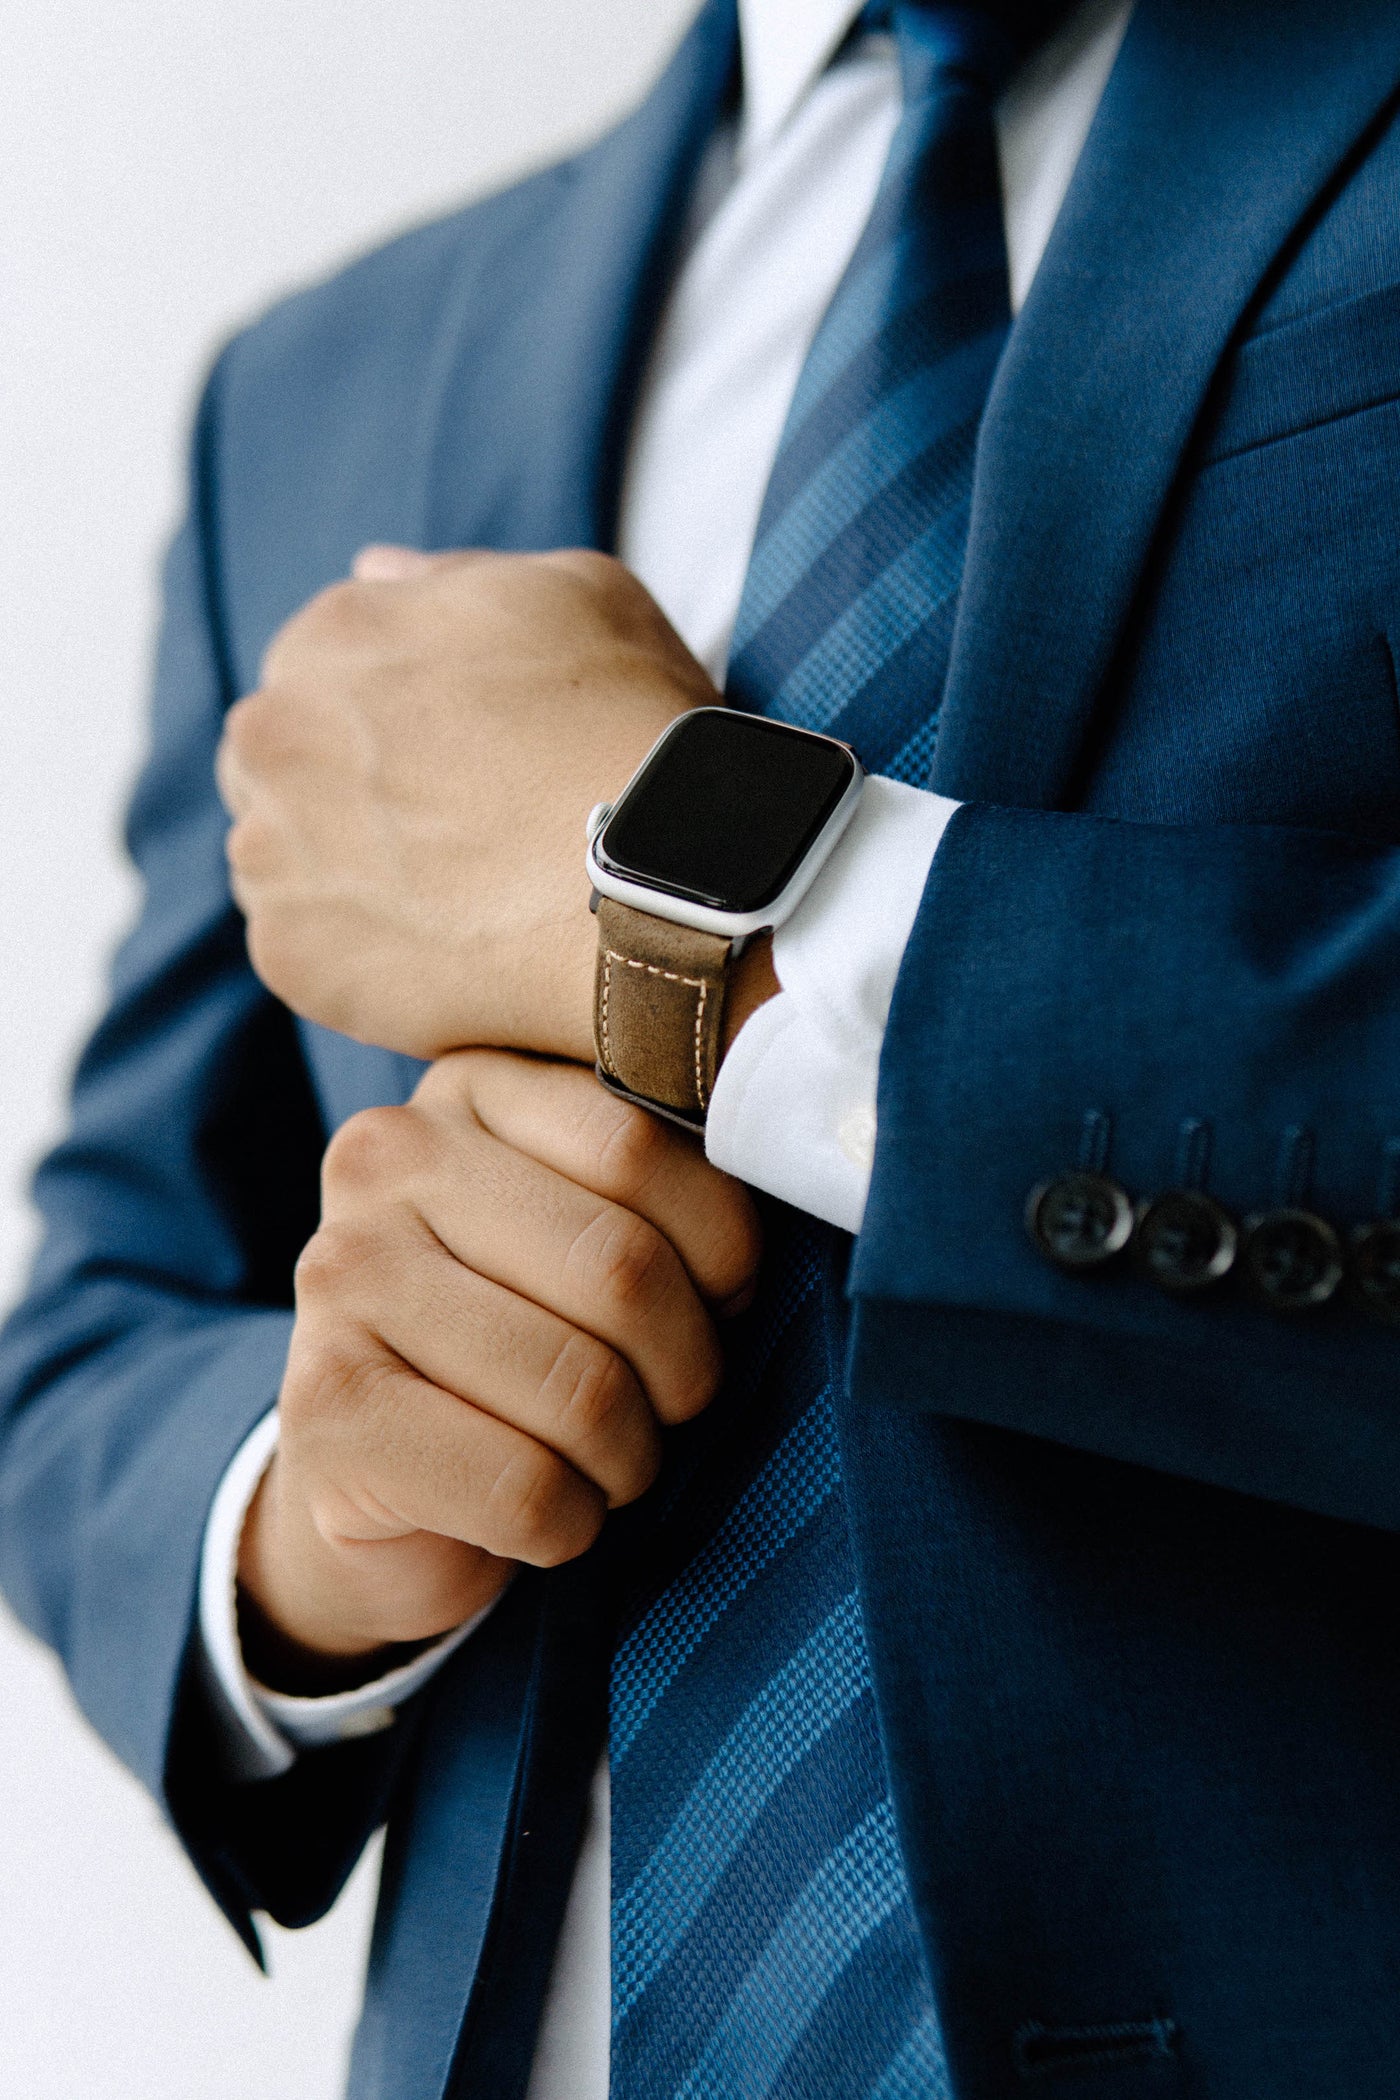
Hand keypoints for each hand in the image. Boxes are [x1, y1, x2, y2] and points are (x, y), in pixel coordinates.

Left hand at [216, 546, 717, 1062]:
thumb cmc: (628, 725)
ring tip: (446, 900)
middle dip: (343, 789)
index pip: (319, 670)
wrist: (658, 883)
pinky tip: (439, 955)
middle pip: (280, 762)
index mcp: (329, 634)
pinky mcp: (289, 956)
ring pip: (282, 857)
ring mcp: (269, 852)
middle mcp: (272, 735)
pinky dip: (358, 955)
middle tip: (448, 831)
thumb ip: (453, 576)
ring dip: (341, 871)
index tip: (451, 757)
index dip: (391, 715)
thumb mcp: (572, 590)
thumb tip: (375, 572)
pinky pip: (303, 952)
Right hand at [237, 1050, 760, 1674]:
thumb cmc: (525, 1340)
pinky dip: (571, 1524)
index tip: (721, 1299)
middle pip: (620, 1268)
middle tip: (672, 1403)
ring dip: (631, 1458)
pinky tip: (546, 1509)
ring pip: (581, 1389)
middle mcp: (384, 1158)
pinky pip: (524, 1488)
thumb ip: (664, 1181)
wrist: (378, 1486)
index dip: (722, 1249)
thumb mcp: (591, 1225)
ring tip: (610, 1460)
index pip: (642, 1147)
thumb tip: (792, 1173)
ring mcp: (339, 1278)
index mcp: (468, 1086)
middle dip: (684, 1370)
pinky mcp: (324, 1410)